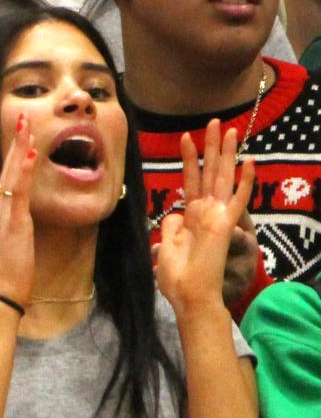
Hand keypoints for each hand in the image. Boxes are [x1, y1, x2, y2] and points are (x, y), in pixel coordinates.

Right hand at [0, 113, 35, 308]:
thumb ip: (16, 229)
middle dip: (15, 143)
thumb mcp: (12, 246)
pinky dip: (23, 171)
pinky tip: (30, 154)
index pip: (6, 178)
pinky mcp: (12, 222)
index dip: (13, 156)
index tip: (23, 136)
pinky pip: (19, 192)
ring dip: (19, 149)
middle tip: (23, 118)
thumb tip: (22, 221)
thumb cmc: (8, 275)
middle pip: (6, 169)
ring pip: (11, 174)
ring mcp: (3, 214)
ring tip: (27, 126)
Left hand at [157, 121, 254, 320]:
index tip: (186, 137)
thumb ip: (171, 226)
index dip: (189, 159)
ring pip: (223, 178)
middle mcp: (206, 212)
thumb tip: (173, 214)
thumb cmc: (177, 277)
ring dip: (226, 154)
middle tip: (214, 122)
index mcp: (191, 216)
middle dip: (211, 147)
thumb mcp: (166, 246)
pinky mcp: (226, 225)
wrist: (189, 296)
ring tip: (230, 130)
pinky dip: (244, 181)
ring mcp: (217, 217)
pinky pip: (238, 200)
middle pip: (209, 172)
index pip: (190, 180)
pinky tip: (250, 162)